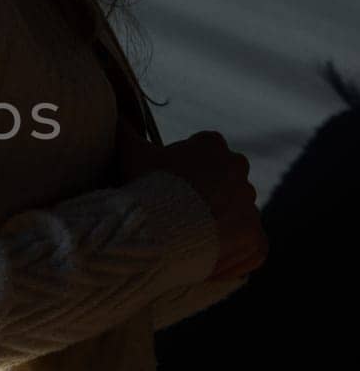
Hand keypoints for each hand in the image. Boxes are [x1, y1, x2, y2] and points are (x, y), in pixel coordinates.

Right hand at [115, 122, 267, 281]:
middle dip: (206, 199)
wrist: (161, 233)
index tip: (167, 189)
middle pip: (223, 186)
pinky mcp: (258, 242)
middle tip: (177, 217)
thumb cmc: (145, 189)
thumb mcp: (130, 153)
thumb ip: (124, 129)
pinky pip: (249, 249)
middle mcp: (240, 171)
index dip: (183, 174)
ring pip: (236, 217)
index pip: (203, 156)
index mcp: (213, 145)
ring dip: (220, 227)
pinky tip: (209, 259)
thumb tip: (112, 111)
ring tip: (189, 242)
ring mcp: (251, 208)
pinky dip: (235, 255)